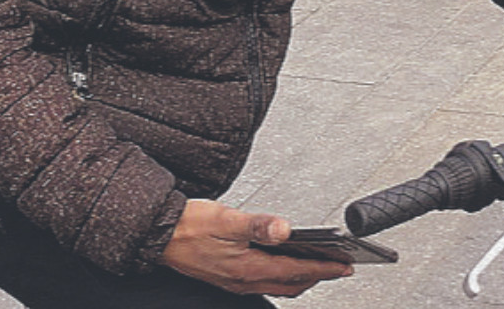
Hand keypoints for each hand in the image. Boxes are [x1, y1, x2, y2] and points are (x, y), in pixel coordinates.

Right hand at [159, 199, 353, 296]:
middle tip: (339, 267)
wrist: (159, 234)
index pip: (297, 270)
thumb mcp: (227, 219)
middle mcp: (244, 279)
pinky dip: (282, 274)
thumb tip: (285, 228)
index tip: (345, 265)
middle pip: (292, 283)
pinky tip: (284, 261)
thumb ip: (258, 225)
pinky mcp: (229, 277)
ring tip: (319, 264)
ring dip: (301, 276)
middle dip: (318, 275)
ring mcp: (236, 281)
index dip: (325, 267)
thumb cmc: (189, 225)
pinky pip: (265, 280)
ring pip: (279, 284)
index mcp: (247, 267)